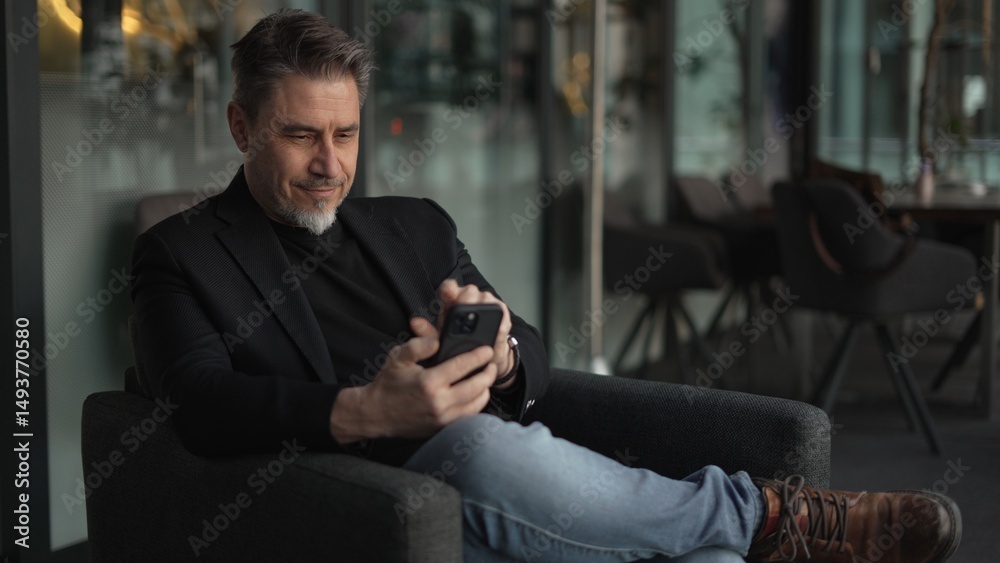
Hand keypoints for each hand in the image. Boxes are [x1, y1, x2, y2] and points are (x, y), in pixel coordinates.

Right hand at [329, 317, 494, 442]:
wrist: (376, 414)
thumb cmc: (388, 384)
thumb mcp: (398, 358)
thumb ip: (418, 345)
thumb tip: (437, 340)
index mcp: (429, 382)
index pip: (463, 366)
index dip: (478, 356)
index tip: (487, 350)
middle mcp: (439, 402)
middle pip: (476, 386)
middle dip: (488, 372)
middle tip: (491, 364)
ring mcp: (442, 418)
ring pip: (476, 403)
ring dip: (485, 389)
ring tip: (485, 378)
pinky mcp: (442, 427)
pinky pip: (468, 416)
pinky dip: (476, 404)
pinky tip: (475, 394)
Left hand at [437, 279, 515, 386]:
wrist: (482, 359)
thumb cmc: (459, 346)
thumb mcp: (440, 341)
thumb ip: (427, 333)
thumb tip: (415, 323)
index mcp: (452, 302)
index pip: (449, 287)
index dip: (449, 289)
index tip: (448, 293)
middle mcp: (470, 298)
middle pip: (469, 291)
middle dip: (465, 302)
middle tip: (462, 316)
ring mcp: (486, 304)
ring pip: (484, 297)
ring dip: (481, 310)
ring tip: (477, 326)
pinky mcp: (501, 313)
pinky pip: (499, 311)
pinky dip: (496, 321)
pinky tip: (492, 331)